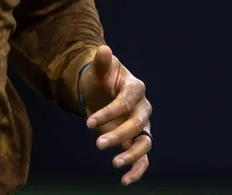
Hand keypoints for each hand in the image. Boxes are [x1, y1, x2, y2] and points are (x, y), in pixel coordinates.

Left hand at [78, 45, 152, 185]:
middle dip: (118, 135)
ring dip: (131, 155)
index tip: (87, 123)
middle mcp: (143, 108)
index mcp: (135, 88)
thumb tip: (103, 50)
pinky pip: (143, 157)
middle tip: (97, 144)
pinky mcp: (137, 140)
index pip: (125, 103)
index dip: (108, 113)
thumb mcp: (98, 70)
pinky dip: (137, 169)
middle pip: (136, 124)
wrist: (101, 90)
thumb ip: (101, 62)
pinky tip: (125, 181)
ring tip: (114, 163)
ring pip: (144, 143)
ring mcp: (142, 125)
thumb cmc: (100, 78)